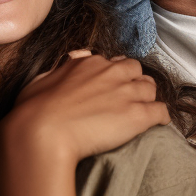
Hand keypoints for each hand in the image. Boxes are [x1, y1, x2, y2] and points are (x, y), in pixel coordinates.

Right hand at [0, 50, 169, 168]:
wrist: (42, 134)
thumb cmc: (34, 111)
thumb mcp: (41, 80)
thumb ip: (59, 68)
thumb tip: (70, 61)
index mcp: (89, 63)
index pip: (114, 62)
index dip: (115, 76)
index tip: (111, 88)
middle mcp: (111, 73)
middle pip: (136, 71)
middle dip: (135, 82)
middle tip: (128, 99)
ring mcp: (126, 94)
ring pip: (151, 88)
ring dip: (148, 98)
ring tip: (143, 111)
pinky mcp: (137, 116)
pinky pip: (161, 111)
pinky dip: (161, 117)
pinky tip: (158, 124)